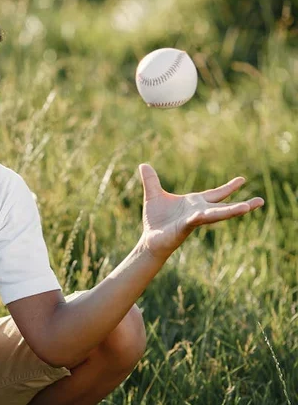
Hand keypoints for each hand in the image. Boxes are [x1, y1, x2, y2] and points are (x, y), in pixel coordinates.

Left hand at [138, 163, 264, 260]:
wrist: (150, 239)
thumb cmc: (155, 220)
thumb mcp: (153, 194)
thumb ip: (151, 180)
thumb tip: (143, 165)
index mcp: (195, 203)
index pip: (216, 194)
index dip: (229, 188)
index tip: (243, 179)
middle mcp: (199, 211)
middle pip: (224, 206)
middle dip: (242, 204)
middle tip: (261, 201)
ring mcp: (194, 220)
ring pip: (217, 214)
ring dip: (232, 211)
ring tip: (248, 207)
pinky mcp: (186, 226)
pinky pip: (198, 219)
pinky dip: (205, 215)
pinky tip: (210, 212)